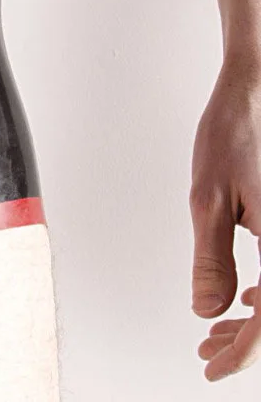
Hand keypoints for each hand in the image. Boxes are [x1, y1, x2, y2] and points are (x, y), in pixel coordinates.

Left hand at [189, 58, 260, 380]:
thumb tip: (208, 310)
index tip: (211, 367)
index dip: (242, 352)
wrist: (255, 93)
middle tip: (207, 353)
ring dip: (254, 320)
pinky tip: (241, 298)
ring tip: (214, 331)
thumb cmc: (231, 137)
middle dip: (246, 341)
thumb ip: (211, 258)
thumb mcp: (208, 200)